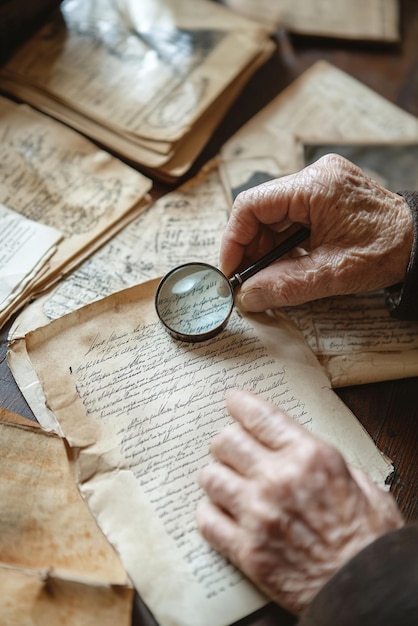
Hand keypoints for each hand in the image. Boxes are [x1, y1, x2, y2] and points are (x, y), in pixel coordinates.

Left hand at [196, 389, 402, 613]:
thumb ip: (325, 461)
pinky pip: (207, 519)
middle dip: (227, 442)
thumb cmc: (368, 538)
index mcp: (308, 457)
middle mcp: (277, 479)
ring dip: (218, 477)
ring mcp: (257, 514)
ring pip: (210, 477)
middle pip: (226, 441)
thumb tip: (298, 447)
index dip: (241, 403)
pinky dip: (210, 513)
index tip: (233, 401)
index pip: (260, 416)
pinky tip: (221, 513)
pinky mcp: (246, 549)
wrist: (365, 588)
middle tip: (232, 449)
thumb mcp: (361, 483)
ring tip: (227, 483)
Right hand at [220, 154, 412, 311]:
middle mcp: (314, 176)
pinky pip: (289, 215)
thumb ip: (284, 285)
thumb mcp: (332, 274)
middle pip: (260, 210)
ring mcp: (320, 183)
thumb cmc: (386, 251)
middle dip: (250, 247)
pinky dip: (281, 241)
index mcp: (315, 187)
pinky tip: (286, 262)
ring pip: (273, 214)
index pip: (251, 204)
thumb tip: (247, 296)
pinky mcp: (324, 194)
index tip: (231, 269)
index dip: (234, 238)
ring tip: (268, 275)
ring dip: (265, 246)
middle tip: (249, 279)